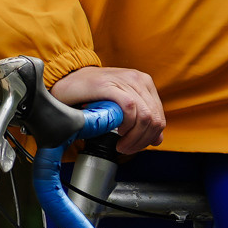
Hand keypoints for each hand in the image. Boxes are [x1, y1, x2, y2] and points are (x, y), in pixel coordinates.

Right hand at [49, 65, 164, 153]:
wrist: (68, 80)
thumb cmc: (92, 94)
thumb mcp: (122, 105)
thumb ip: (140, 120)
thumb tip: (158, 138)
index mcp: (144, 83)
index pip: (159, 117)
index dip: (150, 137)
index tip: (136, 145)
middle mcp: (138, 79)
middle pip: (154, 119)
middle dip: (142, 140)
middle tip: (126, 148)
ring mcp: (125, 80)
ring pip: (145, 116)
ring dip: (134, 137)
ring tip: (121, 143)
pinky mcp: (110, 85)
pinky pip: (129, 108)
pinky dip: (126, 125)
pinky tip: (116, 130)